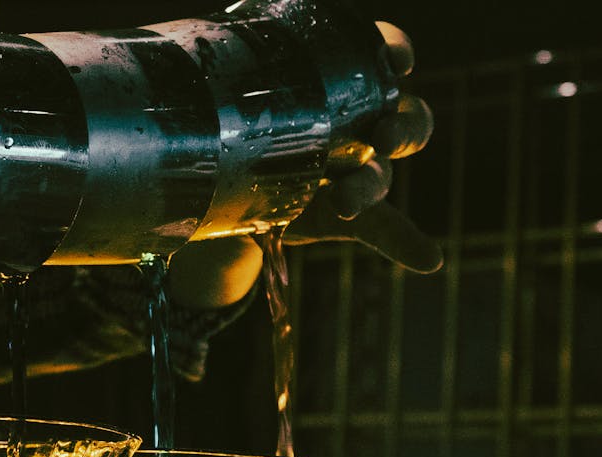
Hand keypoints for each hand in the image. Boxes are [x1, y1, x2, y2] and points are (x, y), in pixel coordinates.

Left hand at [168, 21, 438, 310]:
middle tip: (381, 135)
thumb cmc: (223, 140)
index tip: (398, 60)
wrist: (214, 198)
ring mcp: (352, 170)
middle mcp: (352, 122)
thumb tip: (173, 107)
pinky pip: (384, 228)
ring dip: (373, 182)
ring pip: (382, 171)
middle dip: (401, 123)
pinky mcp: (349, 216)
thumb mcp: (215, 120)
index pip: (374, 54)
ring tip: (348, 201)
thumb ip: (209, 114)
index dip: (394, 52)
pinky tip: (428, 259)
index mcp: (330, 82)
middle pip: (402, 114)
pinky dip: (407, 244)